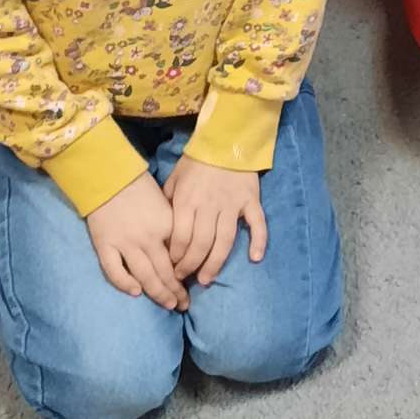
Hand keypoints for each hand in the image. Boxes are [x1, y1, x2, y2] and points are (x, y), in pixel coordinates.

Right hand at [84, 172, 186, 308]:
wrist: (109, 177)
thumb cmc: (141, 189)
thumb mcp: (167, 204)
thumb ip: (174, 228)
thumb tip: (183, 252)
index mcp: (167, 226)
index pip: (181, 257)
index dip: (188, 274)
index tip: (193, 284)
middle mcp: (148, 238)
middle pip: (165, 272)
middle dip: (176, 291)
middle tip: (183, 305)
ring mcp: (125, 243)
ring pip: (145, 276)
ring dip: (158, 293)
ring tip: (168, 306)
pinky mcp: (105, 245)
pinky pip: (115, 271)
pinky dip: (125, 283)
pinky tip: (135, 292)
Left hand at [164, 155, 266, 286]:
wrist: (225, 139)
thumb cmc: (196, 162)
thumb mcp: (174, 178)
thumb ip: (168, 202)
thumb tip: (160, 227)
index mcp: (187, 200)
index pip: (180, 237)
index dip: (175, 256)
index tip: (171, 268)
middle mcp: (209, 206)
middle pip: (200, 244)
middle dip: (191, 265)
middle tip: (185, 279)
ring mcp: (232, 204)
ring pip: (224, 241)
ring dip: (215, 263)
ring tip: (207, 279)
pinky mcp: (250, 200)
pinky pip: (257, 224)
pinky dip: (258, 241)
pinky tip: (255, 259)